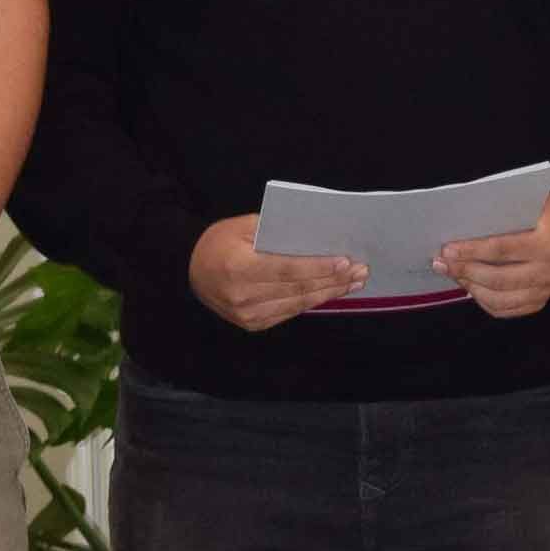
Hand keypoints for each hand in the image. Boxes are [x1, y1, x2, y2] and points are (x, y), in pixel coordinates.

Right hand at [189, 216, 362, 331]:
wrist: (189, 270)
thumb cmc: (219, 242)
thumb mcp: (243, 226)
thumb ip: (277, 233)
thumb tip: (316, 238)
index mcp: (239, 268)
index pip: (288, 269)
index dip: (319, 267)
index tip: (346, 261)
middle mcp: (243, 296)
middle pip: (298, 288)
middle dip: (333, 280)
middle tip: (360, 271)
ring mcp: (248, 314)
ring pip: (298, 304)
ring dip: (329, 293)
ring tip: (353, 283)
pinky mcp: (253, 324)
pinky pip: (289, 312)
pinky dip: (311, 301)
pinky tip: (329, 292)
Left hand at [436, 195, 549, 318]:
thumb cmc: (542, 212)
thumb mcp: (527, 203)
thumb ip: (501, 213)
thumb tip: (459, 224)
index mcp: (549, 242)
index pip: (502, 249)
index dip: (471, 251)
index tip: (447, 249)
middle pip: (498, 278)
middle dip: (465, 271)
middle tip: (441, 263)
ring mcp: (547, 289)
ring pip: (500, 299)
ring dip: (470, 287)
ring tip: (453, 274)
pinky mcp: (540, 301)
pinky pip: (506, 310)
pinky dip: (483, 301)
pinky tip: (469, 286)